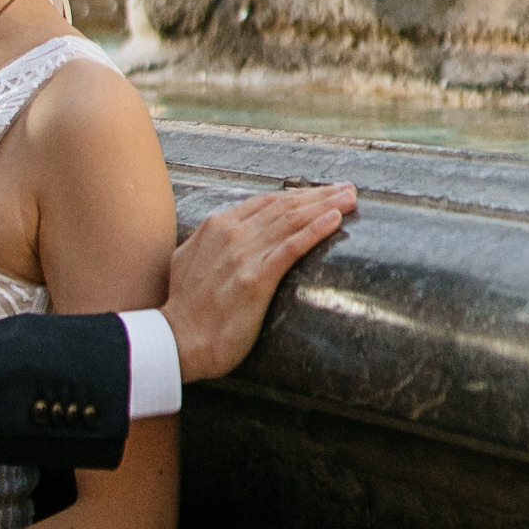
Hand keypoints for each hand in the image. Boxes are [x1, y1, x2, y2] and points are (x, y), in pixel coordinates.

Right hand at [165, 182, 354, 384]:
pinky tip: (334, 220)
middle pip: (285, 206)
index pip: (267, 202)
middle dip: (320, 195)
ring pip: (292, 221)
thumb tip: (220, 236)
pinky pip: (291, 248)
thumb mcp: (188, 259)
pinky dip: (314, 231)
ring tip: (350, 198)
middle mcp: (232, 234)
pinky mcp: (256, 279)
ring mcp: (244, 255)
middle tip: (348, 189)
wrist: (177, 340)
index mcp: (217, 226)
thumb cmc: (185, 306)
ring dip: (325, 206)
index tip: (322, 192)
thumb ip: (209, 242)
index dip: (298, 195)